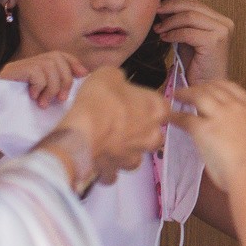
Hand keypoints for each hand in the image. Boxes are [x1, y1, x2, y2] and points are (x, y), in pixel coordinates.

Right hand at [0, 49, 87, 106]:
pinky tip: (32, 96)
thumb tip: (83, 76)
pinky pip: (37, 73)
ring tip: (43, 102)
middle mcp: (31, 61)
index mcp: (39, 64)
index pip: (61, 55)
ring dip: (51, 88)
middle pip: (57, 59)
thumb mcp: (44, 95)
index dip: (73, 63)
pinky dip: (39, 87)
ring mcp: (22, 64)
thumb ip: (59, 86)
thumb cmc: (21, 104)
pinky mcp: (15, 69)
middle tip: (61, 99)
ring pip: (50, 67)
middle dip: (65, 80)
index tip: (83, 75)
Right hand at [45, 66, 169, 190]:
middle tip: (120, 122)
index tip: (134, 102)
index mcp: (156, 109)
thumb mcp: (109, 75)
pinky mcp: (118, 169)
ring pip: (136, 154)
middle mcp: (152, 135)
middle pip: (152, 133)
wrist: (82, 132)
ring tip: (107, 142)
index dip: (147, 103)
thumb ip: (120, 80)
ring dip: (125, 150)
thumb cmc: (99, 100)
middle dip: (140, 131)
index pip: (163, 106)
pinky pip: (115, 171)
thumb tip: (118, 83)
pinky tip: (97, 158)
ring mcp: (136, 155)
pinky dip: (107, 166)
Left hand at [155, 0, 233, 82]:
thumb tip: (162, 3)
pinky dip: (173, 34)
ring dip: (170, 21)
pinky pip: (188, 32)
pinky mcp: (215, 42)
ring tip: (158, 29)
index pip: (196, 2)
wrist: (206, 87)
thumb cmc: (196, 65)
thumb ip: (178, 21)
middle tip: (155, 10)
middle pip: (193, 6)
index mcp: (220, 20)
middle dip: (171, 6)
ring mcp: (222, 31)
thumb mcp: (186, 37)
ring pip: (190, 17)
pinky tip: (164, 38)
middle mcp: (225, 23)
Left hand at [170, 79, 245, 188]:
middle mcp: (235, 108)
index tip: (212, 85)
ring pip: (200, 96)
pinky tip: (169, 117)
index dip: (219, 85)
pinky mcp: (203, 129)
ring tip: (177, 96)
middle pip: (214, 88)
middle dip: (201, 86)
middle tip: (191, 89)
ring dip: (186, 94)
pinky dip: (175, 116)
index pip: (233, 88)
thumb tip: (238, 138)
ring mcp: (219, 116)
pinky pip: (185, 118)